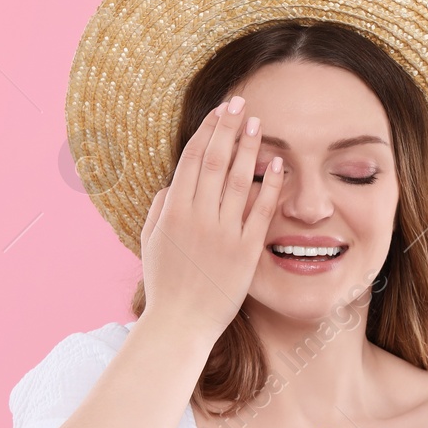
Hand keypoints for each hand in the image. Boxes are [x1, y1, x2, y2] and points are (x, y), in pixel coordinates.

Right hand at [138, 94, 285, 342]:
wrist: (180, 324)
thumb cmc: (165, 286)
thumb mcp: (150, 243)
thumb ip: (159, 209)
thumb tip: (172, 184)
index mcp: (172, 211)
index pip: (191, 159)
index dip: (206, 130)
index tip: (218, 111)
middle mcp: (197, 217)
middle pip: (214, 160)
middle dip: (228, 127)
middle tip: (240, 102)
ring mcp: (222, 233)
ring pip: (238, 179)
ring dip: (248, 147)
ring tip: (258, 123)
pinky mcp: (245, 251)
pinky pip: (260, 211)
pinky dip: (269, 184)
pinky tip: (278, 163)